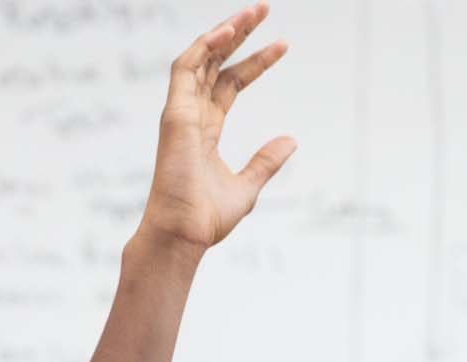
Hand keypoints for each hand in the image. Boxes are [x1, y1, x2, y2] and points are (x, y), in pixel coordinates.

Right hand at [138, 6, 295, 254]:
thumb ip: (266, 161)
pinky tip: (228, 31)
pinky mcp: (175, 114)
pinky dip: (205, 46)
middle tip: (263, 8)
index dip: (256, 62)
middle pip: (216, 62)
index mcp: (205, 129)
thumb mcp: (248, 186)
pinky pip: (186, 67)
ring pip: (201, 57)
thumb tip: (291, 140)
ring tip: (251, 12)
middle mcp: (191, 115)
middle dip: (240, 34)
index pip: (231, 83)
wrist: (185, 233)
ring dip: (225, 31)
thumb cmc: (207, 218)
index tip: (283, 46)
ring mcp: (181, 112)